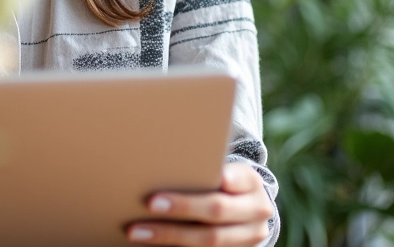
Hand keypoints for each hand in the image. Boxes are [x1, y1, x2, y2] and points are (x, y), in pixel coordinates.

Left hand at [125, 162, 273, 245]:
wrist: (248, 207)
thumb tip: (162, 156)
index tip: (193, 178)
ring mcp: (247, 239)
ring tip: (137, 231)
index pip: (233, 179)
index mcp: (252, 183)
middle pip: (216, 210)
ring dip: (170, 236)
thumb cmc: (224, 178)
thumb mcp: (225, 165)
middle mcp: (256, 212)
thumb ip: (206, 164)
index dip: (214, 175)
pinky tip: (150, 244)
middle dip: (182, 207)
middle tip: (150, 203)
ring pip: (208, 240)